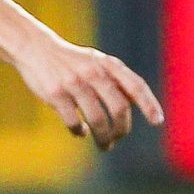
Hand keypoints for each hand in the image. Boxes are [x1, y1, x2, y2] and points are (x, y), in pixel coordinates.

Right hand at [12, 34, 164, 149]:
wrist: (35, 48)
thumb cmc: (72, 61)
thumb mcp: (96, 62)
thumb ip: (116, 80)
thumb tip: (139, 105)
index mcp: (107, 64)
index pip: (135, 86)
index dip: (149, 104)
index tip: (158, 121)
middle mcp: (93, 72)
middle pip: (119, 108)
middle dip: (122, 130)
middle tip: (117, 139)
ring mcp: (74, 83)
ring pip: (97, 120)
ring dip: (104, 138)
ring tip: (104, 145)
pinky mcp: (55, 94)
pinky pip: (74, 122)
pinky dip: (80, 132)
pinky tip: (81, 132)